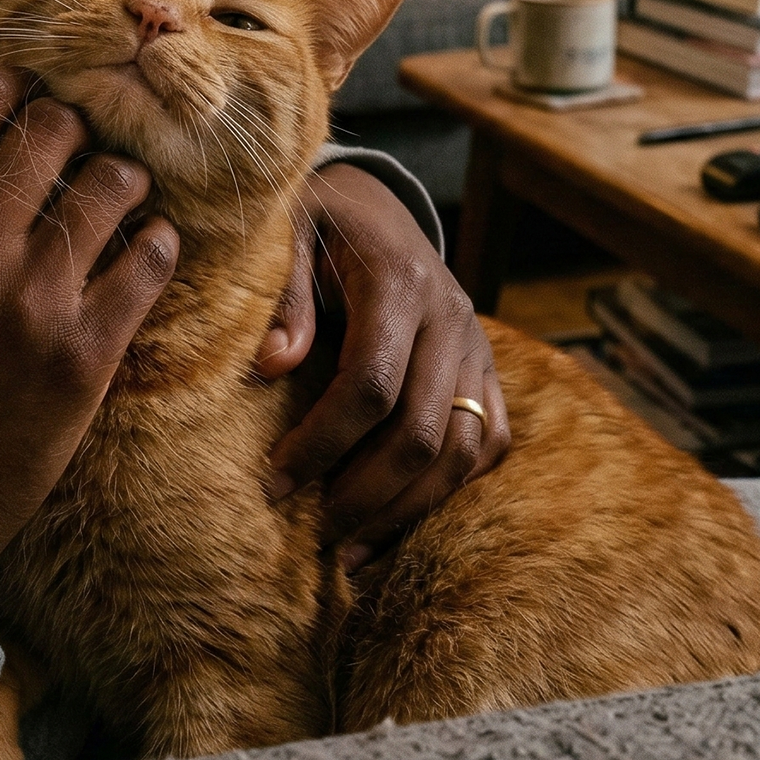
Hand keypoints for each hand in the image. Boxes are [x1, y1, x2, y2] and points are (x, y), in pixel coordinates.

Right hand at [0, 68, 179, 600]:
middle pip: (51, 129)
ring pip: (111, 183)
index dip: (14, 86)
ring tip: (123, 194)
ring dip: (124, 180)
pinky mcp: (84, 353)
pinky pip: (149, 259)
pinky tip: (151, 246)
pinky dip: (157, 242)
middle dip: (75, 129)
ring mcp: (29, 299)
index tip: (33, 93)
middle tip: (84, 146)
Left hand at [259, 164, 508, 570]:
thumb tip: (270, 366)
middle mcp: (451, 320)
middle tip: (311, 534)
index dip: (323, 441)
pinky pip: (488, 446)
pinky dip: (448, 494)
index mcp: (398, 283)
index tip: (274, 481)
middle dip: (364, 494)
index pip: (371, 383)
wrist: (376, 206)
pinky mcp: (489, 373)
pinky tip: (395, 528)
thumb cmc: (317, 223)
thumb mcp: (288, 233)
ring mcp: (478, 349)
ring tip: (348, 554)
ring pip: (464, 451)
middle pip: (423, 430)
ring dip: (407, 511)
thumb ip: (282, 293)